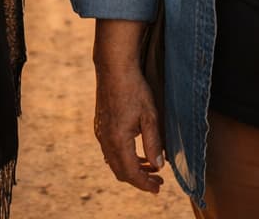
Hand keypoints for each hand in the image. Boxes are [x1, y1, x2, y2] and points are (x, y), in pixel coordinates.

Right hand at [93, 54, 164, 193]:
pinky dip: (123, 158)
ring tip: (151, 167)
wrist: (114, 68)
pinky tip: (136, 153)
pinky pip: (109, 151)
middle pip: (121, 171)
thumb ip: (154, 143)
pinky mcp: (100, 126)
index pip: (131, 173)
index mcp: (118, 140)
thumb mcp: (150, 116)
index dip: (145, 184)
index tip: (158, 188)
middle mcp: (105, 140)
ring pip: (114, 162)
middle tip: (158, 181)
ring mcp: (100, 133)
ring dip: (132, 168)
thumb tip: (158, 165)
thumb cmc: (134, 89)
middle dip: (139, 179)